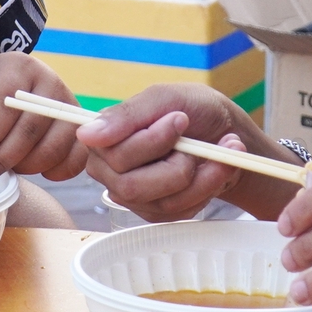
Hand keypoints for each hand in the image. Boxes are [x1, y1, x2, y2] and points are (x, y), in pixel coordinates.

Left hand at [0, 53, 87, 184]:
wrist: (7, 88)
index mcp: (19, 68)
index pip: (7, 102)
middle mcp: (50, 83)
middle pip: (31, 128)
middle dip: (3, 158)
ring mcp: (69, 106)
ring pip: (54, 146)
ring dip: (27, 167)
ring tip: (4, 170)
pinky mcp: (79, 127)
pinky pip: (77, 157)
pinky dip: (58, 172)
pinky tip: (37, 173)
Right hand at [78, 84, 279, 222]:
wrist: (226, 131)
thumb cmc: (194, 109)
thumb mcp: (165, 98)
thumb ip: (126, 114)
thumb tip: (85, 135)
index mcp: (104, 140)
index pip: (115, 155)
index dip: (154, 141)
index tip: (181, 119)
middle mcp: (111, 171)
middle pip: (132, 187)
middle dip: (178, 166)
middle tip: (199, 142)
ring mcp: (134, 196)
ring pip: (162, 203)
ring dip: (202, 178)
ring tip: (221, 152)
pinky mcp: (158, 211)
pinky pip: (180, 213)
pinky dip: (207, 189)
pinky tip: (215, 169)